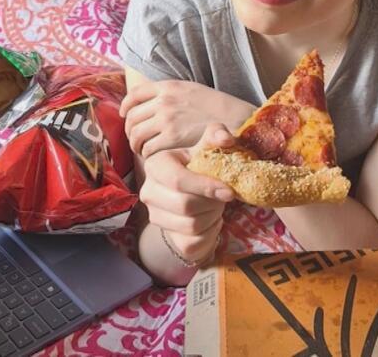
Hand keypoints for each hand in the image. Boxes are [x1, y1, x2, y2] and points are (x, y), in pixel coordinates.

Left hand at [121, 80, 245, 157]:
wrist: (234, 119)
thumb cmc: (216, 108)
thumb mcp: (192, 90)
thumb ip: (171, 94)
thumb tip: (152, 103)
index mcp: (168, 87)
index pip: (135, 94)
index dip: (126, 106)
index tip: (125, 115)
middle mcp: (164, 101)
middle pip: (132, 117)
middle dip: (130, 131)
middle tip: (135, 140)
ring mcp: (167, 119)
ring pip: (137, 134)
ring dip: (136, 145)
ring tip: (143, 150)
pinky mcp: (172, 138)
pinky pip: (149, 148)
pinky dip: (148, 155)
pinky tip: (154, 157)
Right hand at [140, 123, 236, 263]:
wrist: (195, 198)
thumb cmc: (201, 167)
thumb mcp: (208, 148)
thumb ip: (216, 136)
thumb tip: (225, 139)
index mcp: (156, 165)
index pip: (177, 179)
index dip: (205, 187)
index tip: (229, 191)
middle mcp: (149, 192)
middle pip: (185, 205)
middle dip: (211, 202)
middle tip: (221, 196)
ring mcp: (155, 217)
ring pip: (191, 225)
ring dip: (212, 215)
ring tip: (214, 205)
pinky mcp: (168, 238)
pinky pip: (195, 241)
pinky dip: (210, 231)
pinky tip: (210, 219)